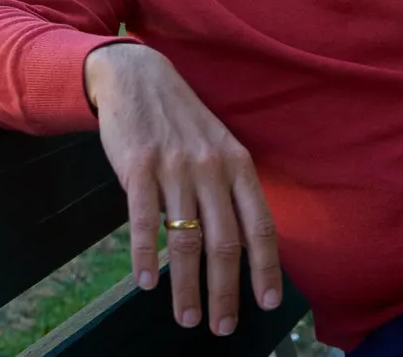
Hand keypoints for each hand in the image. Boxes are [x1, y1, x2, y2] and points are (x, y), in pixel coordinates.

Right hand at [83, 43, 282, 336]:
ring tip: (186, 318)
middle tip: (221, 326)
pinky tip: (145, 282)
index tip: (266, 303)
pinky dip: (146, 256)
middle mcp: (211, 168)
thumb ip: (229, 187)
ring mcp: (174, 167)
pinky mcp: (138, 167)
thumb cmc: (179, 118)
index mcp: (237, 164)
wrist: (136, 76)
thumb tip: (241, 244)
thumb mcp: (216, 144)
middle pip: (224, 243)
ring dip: (187, 287)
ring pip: (186, 240)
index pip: (260, 225)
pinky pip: (145, 221)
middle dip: (225, 292)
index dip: (265, 268)